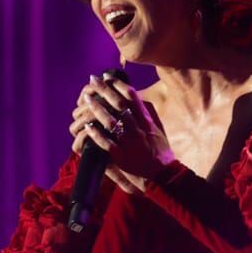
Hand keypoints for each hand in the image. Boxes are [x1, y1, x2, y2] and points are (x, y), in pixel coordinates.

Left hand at [69, 76, 173, 192]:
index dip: (119, 85)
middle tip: (93, 80)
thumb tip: (139, 102)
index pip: (132, 98)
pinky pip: (107, 144)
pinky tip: (87, 127)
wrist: (164, 175)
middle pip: (119, 105)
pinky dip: (97, 134)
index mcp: (146, 121)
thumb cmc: (162, 154)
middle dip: (105, 90)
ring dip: (97, 109)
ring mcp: (129, 143)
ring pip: (111, 122)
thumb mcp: (158, 131)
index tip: (108, 76)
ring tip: (86, 98)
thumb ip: (148, 117)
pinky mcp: (122, 157)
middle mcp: (137, 129)